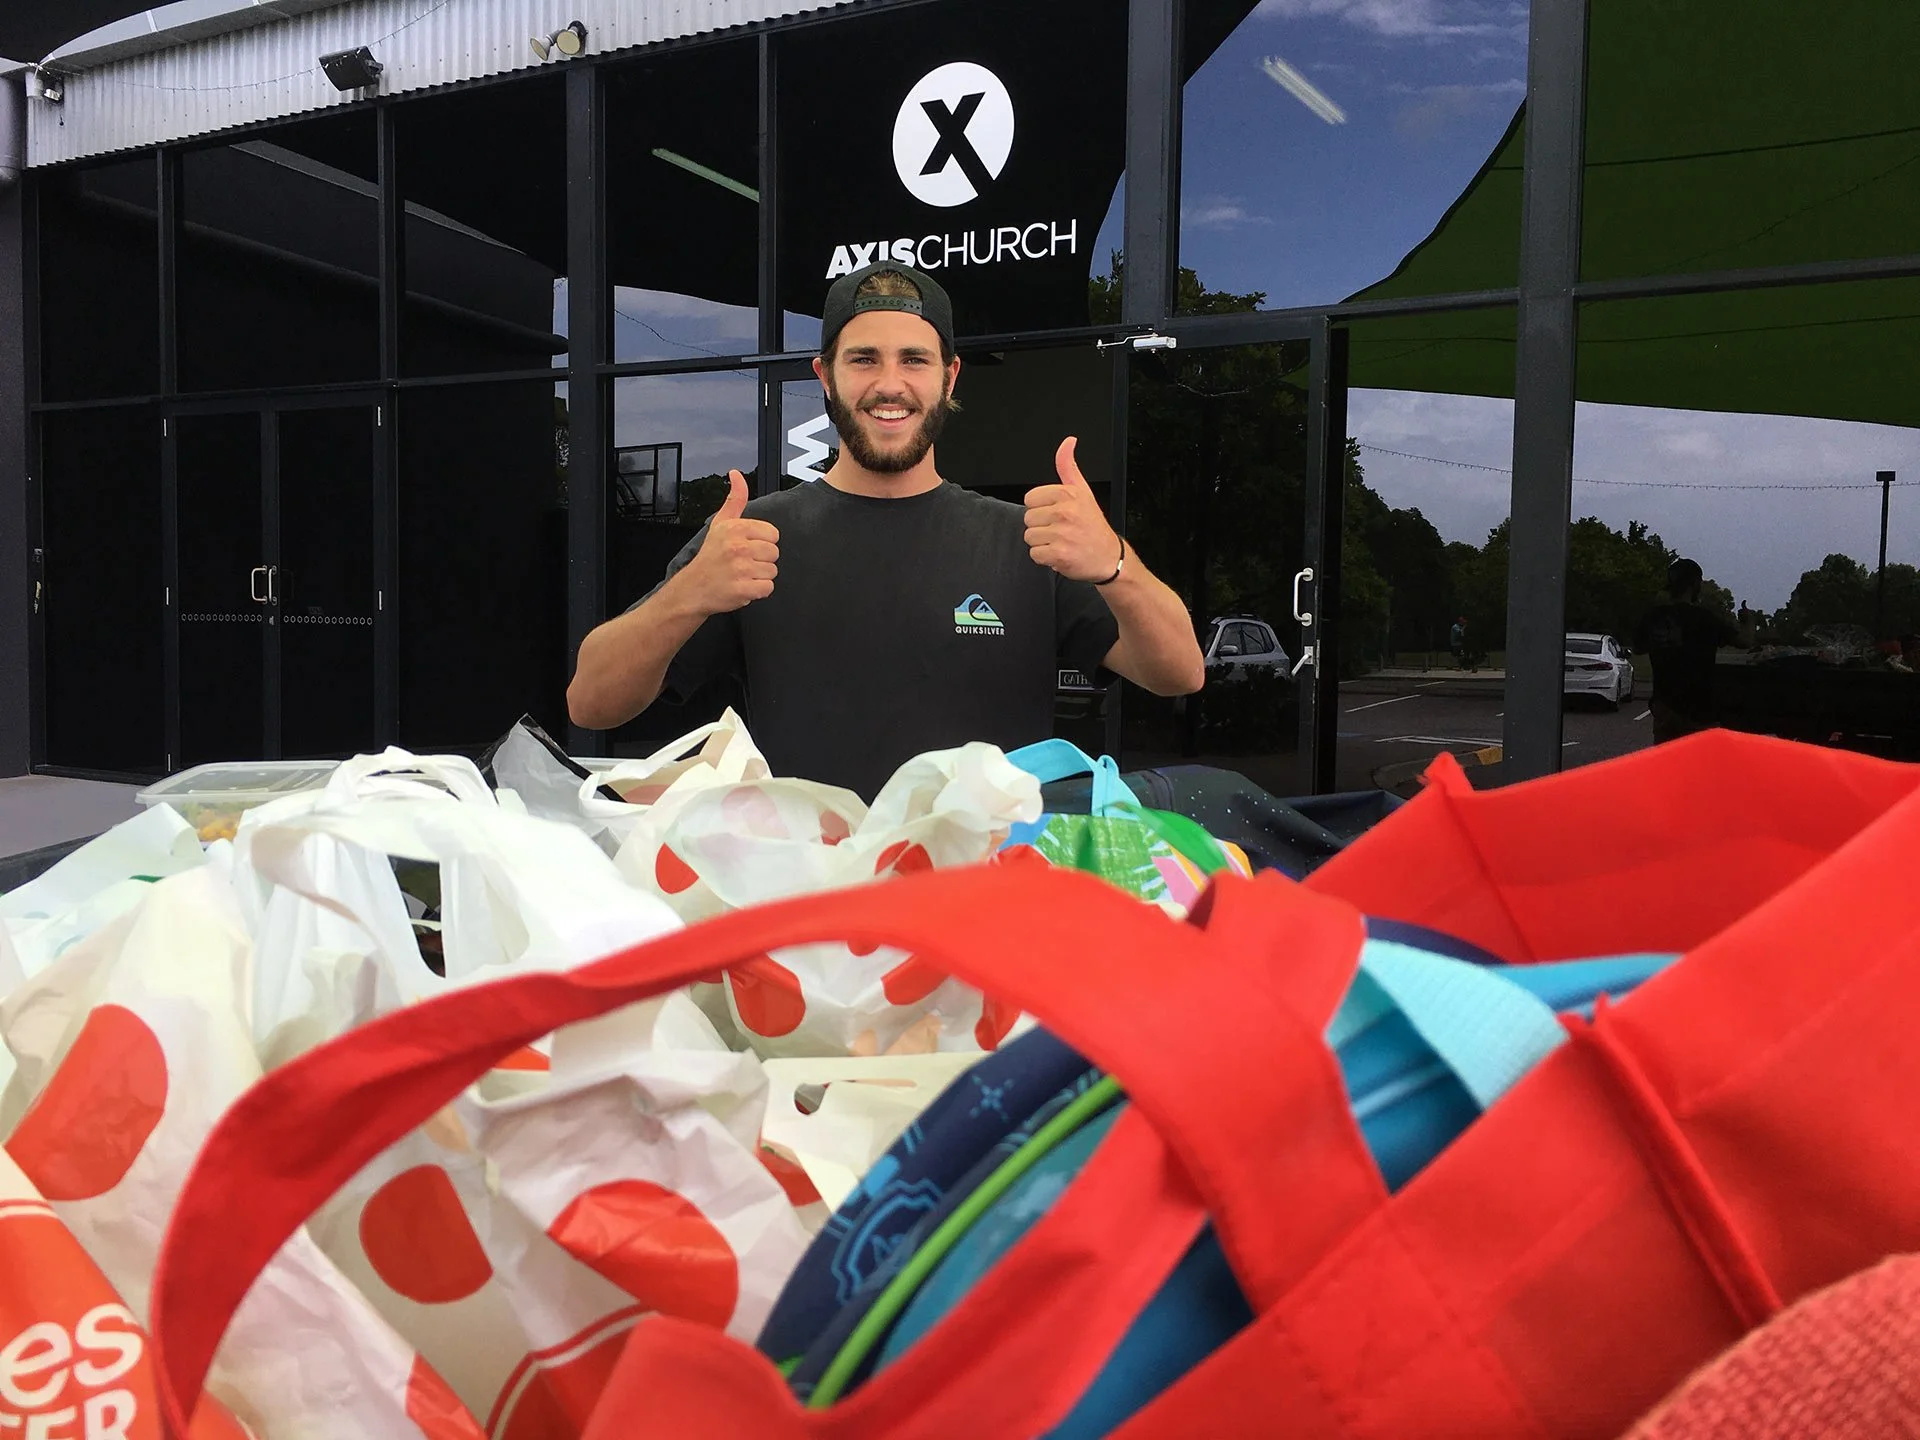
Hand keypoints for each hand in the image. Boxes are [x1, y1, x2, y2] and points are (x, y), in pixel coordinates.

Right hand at [681, 471, 778, 614]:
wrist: (692, 588)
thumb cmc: (709, 557)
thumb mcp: (720, 523)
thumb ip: (735, 499)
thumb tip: (736, 474)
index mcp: (736, 528)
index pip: (772, 534)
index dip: (762, 542)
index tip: (747, 547)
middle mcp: (738, 547)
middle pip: (774, 553)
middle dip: (761, 560)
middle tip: (743, 563)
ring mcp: (741, 569)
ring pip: (772, 571)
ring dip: (759, 576)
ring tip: (742, 575)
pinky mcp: (743, 589)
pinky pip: (768, 588)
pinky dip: (758, 591)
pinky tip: (744, 586)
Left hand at [1024, 437, 1121, 582]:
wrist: (1109, 558)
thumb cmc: (1093, 526)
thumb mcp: (1083, 491)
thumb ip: (1068, 467)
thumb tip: (1068, 442)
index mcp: (1068, 494)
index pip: (1030, 499)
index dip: (1041, 509)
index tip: (1057, 515)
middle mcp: (1065, 511)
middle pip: (1028, 518)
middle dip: (1041, 527)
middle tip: (1061, 530)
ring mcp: (1061, 533)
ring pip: (1030, 536)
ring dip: (1042, 543)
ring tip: (1061, 542)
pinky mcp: (1058, 554)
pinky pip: (1034, 554)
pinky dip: (1045, 558)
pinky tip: (1060, 553)